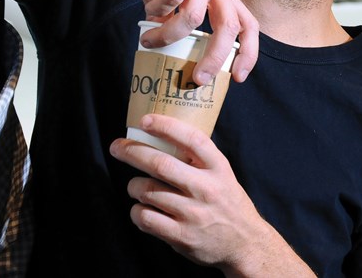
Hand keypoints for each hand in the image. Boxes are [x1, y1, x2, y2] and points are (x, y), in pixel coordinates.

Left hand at [110, 115, 314, 276]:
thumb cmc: (227, 202)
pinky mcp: (181, 236)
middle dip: (133, 152)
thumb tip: (164, 136)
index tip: (146, 120)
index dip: (167, 127)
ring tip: (136, 186)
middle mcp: (206, 188)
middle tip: (117, 147)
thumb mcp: (222, 174)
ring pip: (148, 192)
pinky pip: (146, 218)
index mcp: (218, 168)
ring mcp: (193, 213)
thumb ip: (199, 159)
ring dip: (134, 186)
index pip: (192, 140)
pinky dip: (136, 211)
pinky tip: (141, 209)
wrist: (244, 242)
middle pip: (161, 164)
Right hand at [118, 0, 257, 83]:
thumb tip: (166, 48)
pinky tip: (149, 8)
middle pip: (230, 25)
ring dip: (171, 34)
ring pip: (195, 14)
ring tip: (151, 40)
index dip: (249, 52)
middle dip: (216, 57)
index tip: (237, 77)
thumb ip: (171, 20)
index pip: (248, 25)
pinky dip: (160, 7)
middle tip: (196, 78)